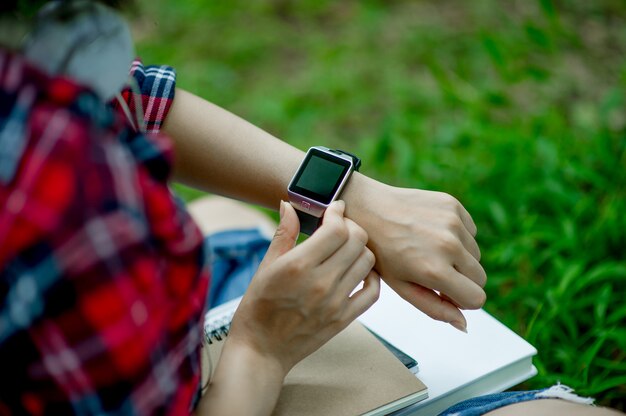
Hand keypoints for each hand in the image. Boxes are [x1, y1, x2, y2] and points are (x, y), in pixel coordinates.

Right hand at [227, 200, 380, 374]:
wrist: (261, 350)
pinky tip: (358, 271)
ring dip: (360, 249)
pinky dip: (371, 276)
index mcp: (298, 266)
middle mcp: (320, 283)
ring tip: (346, 248)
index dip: (338, 213)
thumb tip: (290, 206)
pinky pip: (372, 292)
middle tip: (340, 227)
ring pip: (367, 261)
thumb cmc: (258, 309)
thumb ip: (284, 234)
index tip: (334, 209)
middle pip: (357, 240)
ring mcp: (335, 302)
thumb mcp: (265, 267)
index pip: (336, 229)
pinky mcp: (344, 318)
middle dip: (350, 226)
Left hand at [346, 178, 485, 331]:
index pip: (476, 298)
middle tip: (434, 272)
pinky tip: (431, 232)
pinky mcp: (453, 205)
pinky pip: (471, 231)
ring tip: (428, 250)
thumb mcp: (401, 286)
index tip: (443, 292)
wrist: (366, 209)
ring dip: (459, 257)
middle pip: (480, 278)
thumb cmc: (381, 252)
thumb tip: (464, 325)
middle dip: (462, 281)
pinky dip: (457, 236)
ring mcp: (452, 222)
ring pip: (476, 254)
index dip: (460, 300)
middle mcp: (448, 245)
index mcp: (434, 270)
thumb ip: (434, 308)